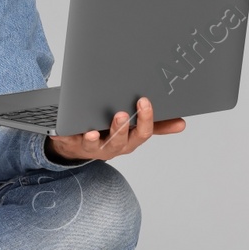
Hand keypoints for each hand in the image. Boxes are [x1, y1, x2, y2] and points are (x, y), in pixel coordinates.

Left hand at [45, 97, 184, 163]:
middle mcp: (113, 147)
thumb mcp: (134, 131)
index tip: (144, 102)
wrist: (79, 145)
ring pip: (96, 146)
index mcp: (130, 140)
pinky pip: (70, 142)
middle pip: (120, 141)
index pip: (142, 133)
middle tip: (121, 114)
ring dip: (93, 139)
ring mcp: (93, 148)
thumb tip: (181, 124)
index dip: (144, 119)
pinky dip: (68, 137)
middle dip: (121, 129)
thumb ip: (156, 126)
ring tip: (93, 131)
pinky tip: (67, 131)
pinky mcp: (73, 144)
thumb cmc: (110, 133)